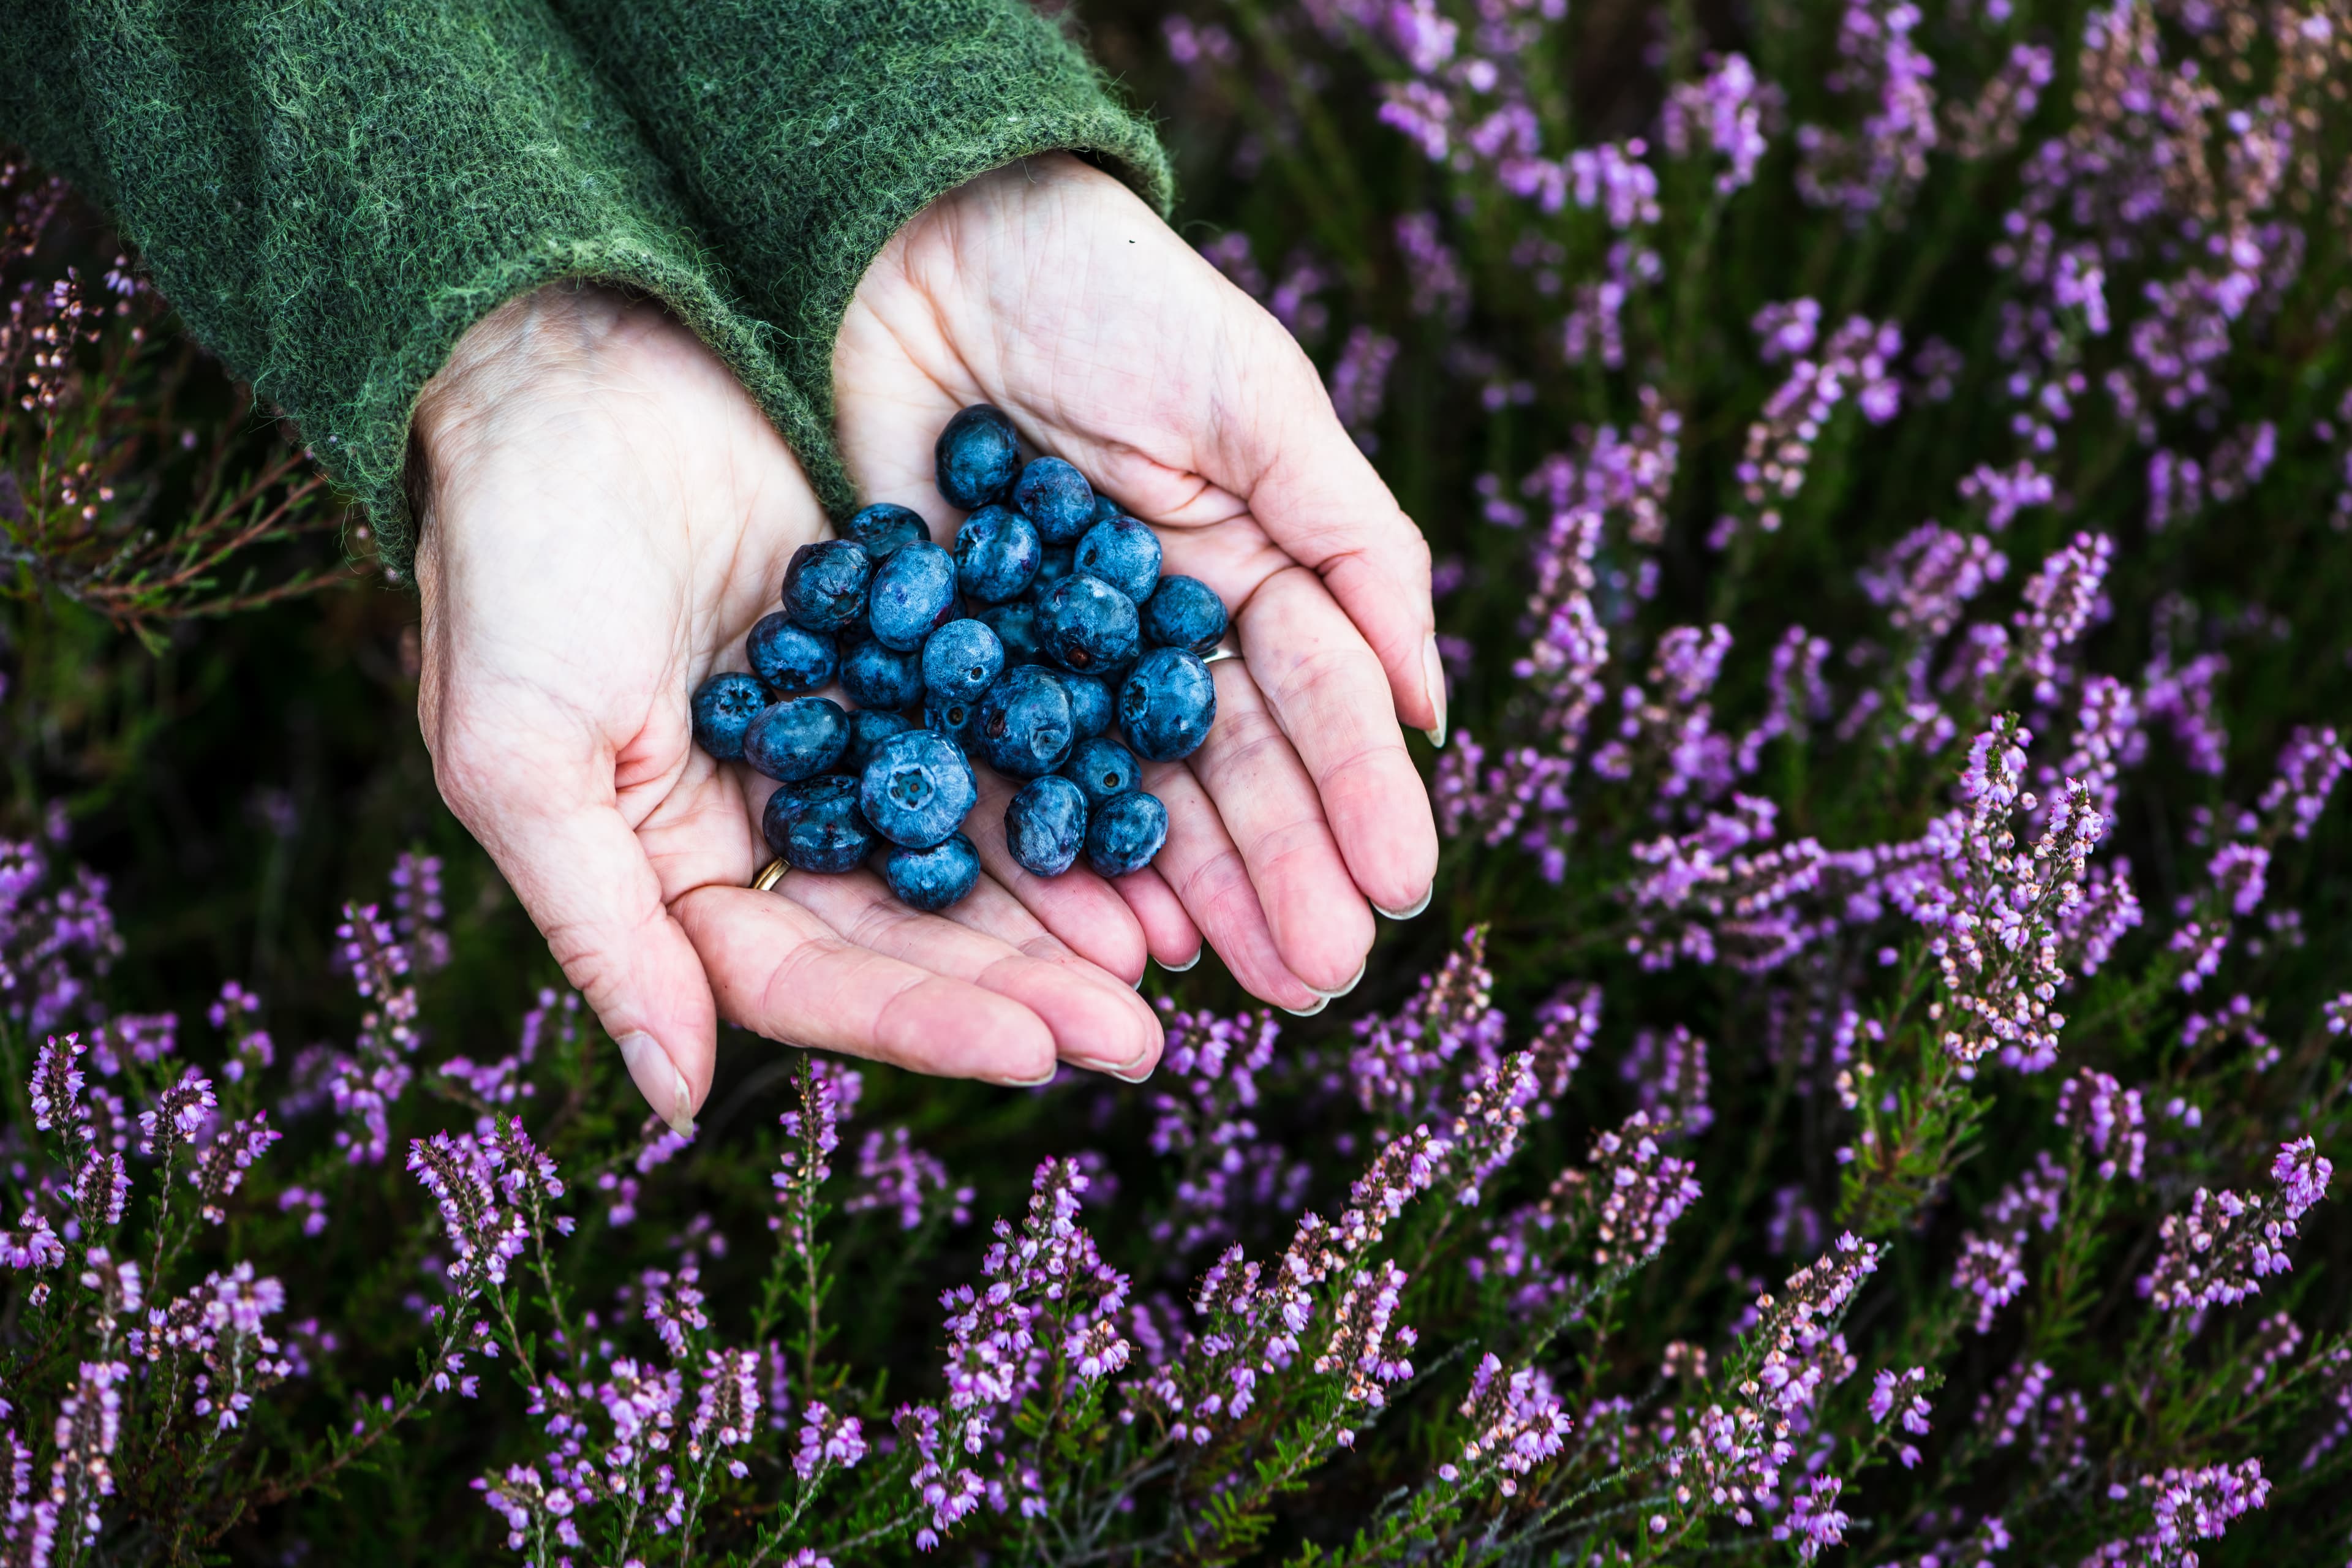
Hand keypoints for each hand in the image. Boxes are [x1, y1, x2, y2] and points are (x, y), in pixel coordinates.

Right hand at [411, 285, 1164, 1130]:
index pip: (809, 978)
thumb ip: (602, 924)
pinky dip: (1070, 774)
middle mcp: (771, 818)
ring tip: (1170, 954)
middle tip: (1143, 1036)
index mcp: (677, 864)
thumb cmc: (511, 555)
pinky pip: (1001, 726)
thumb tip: (675, 1097)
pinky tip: (1152, 816)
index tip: (1035, 1055)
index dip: (916, 1022)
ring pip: (971, 844)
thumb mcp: (520, 750)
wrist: (566, 349)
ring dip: (1066, 903)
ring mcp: (850, 731)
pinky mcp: (908, 640)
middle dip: (1022, 985)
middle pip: (912, 932)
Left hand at [835, 154, 1443, 1011]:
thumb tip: (1430, 704)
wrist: (908, 245)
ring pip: (1129, 805)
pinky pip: (1003, 789)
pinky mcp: (943, 681)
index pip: (1314, 705)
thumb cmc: (1103, 296)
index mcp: (1246, 574)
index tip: (1400, 892)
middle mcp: (1157, 641)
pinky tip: (1105, 940)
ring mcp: (1053, 671)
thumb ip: (1351, 544)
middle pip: (1229, 777)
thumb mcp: (1255, 402)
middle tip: (1321, 980)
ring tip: (1234, 988)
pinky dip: (1051, 867)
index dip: (1356, 797)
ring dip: (1185, 900)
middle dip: (1282, 877)